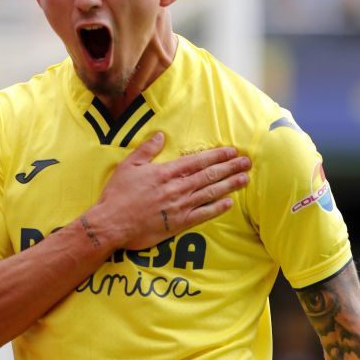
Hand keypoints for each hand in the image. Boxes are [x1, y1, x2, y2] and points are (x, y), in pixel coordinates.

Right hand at [86, 132, 250, 250]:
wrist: (112, 223)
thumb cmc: (118, 194)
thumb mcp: (129, 165)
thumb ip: (147, 150)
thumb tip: (161, 135)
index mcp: (167, 172)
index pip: (198, 161)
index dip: (217, 156)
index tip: (231, 151)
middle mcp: (178, 187)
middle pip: (210, 175)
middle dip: (230, 168)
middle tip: (247, 163)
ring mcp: (180, 206)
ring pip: (210, 192)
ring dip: (230, 185)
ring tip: (245, 179)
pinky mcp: (179, 223)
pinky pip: (203, 214)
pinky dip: (217, 208)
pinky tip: (229, 203)